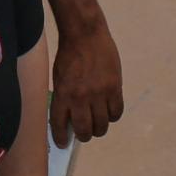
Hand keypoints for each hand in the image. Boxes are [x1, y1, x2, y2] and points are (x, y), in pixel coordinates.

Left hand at [50, 16, 125, 143]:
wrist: (85, 33)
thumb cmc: (69, 55)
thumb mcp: (59, 77)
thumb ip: (64, 98)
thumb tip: (69, 119)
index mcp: (63, 94)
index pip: (60, 125)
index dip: (61, 138)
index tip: (64, 143)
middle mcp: (81, 97)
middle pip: (85, 130)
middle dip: (84, 135)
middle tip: (84, 133)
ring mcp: (99, 93)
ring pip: (102, 125)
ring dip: (99, 128)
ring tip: (97, 123)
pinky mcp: (115, 87)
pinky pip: (116, 113)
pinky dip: (112, 116)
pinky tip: (108, 111)